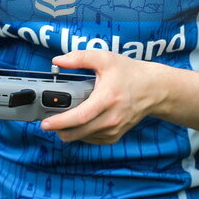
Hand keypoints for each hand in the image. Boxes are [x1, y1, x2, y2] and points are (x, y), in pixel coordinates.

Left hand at [40, 50, 173, 144]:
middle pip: (79, 132)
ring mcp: (115, 129)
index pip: (80, 116)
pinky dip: (81, 135)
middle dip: (59, 130)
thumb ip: (79, 58)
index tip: (45, 123)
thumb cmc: (128, 73)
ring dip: (69, 133)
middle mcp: (112, 117)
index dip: (61, 122)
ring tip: (60, 121)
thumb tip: (58, 60)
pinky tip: (77, 124)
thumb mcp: (104, 58)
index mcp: (107, 98)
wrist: (153, 89)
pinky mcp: (116, 135)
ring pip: (85, 138)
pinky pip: (93, 140)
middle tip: (47, 123)